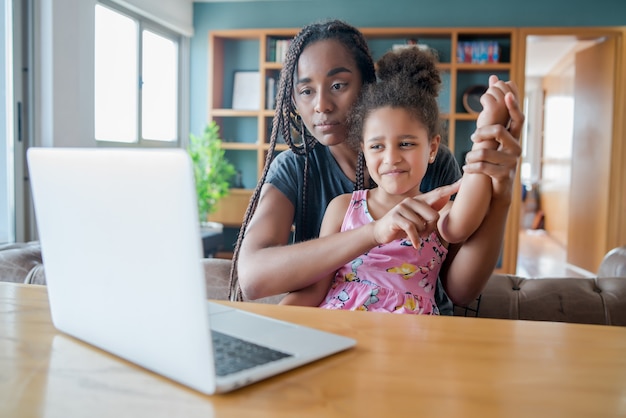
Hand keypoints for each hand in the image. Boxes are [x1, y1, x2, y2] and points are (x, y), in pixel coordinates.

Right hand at [371, 181, 459, 247]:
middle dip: (431, 229)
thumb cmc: (403, 225)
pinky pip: (412, 229)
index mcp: (420, 200)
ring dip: (420, 235)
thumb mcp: (418, 218)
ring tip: (414, 235)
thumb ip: (431, 209)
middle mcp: (412, 201)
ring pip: (422, 225)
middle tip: (423, 233)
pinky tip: (415, 244)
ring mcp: (402, 207)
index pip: (438, 193)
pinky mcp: (396, 216)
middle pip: (434, 216)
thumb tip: (446, 195)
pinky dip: (415, 239)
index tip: (463, 181)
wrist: (382, 231)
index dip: (451, 188)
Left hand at [464, 88, 523, 205]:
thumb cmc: (495, 158)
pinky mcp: (503, 175)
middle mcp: (516, 148)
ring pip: (485, 152)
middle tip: (472, 137)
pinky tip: (466, 167)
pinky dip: (471, 167)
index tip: (507, 95)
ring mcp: (511, 162)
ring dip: (471, 155)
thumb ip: (494, 111)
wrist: (500, 188)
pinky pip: (483, 168)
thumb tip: (494, 78)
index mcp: (515, 137)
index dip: (514, 106)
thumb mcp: (494, 137)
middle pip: (499, 131)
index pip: (518, 118)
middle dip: (481, 132)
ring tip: (467, 158)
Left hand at [476, 75, 512, 128]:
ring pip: (493, 88)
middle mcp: (513, 105)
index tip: (496, 98)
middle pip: (501, 84)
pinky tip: (485, 112)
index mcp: (515, 104)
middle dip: (492, 91)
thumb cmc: (490, 126)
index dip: (501, 87)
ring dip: (486, 97)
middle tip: (490, 106)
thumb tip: (493, 77)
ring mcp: (505, 107)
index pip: (511, 85)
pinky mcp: (495, 109)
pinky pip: (486, 96)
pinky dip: (482, 101)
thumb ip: (496, 92)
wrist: (485, 141)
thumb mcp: (495, 106)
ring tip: (488, 111)